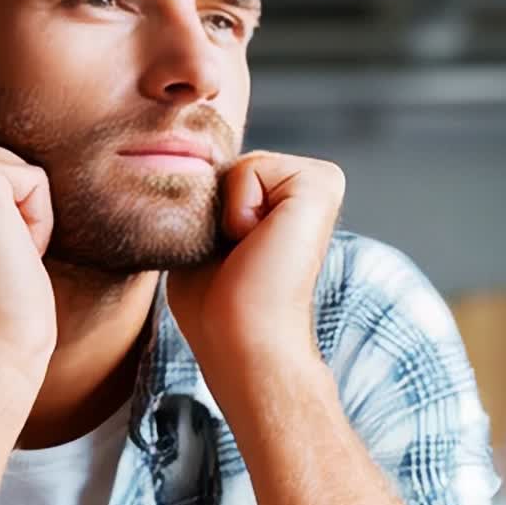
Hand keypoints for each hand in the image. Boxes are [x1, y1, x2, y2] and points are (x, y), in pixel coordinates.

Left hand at [167, 150, 344, 394]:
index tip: (227, 258)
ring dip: (226, 210)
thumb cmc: (217, 309)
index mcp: (281, 203)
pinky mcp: (322, 184)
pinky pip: (252, 165)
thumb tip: (183, 173)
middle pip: (227, 163)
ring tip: (249, 250)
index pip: (219, 172)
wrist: (242, 342)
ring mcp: (318, 184)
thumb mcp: (199, 242)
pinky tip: (258, 242)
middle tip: (236, 256)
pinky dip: (239, 206)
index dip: (203, 212)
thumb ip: (203, 205)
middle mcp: (305, 190)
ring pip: (240, 162)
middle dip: (213, 207)